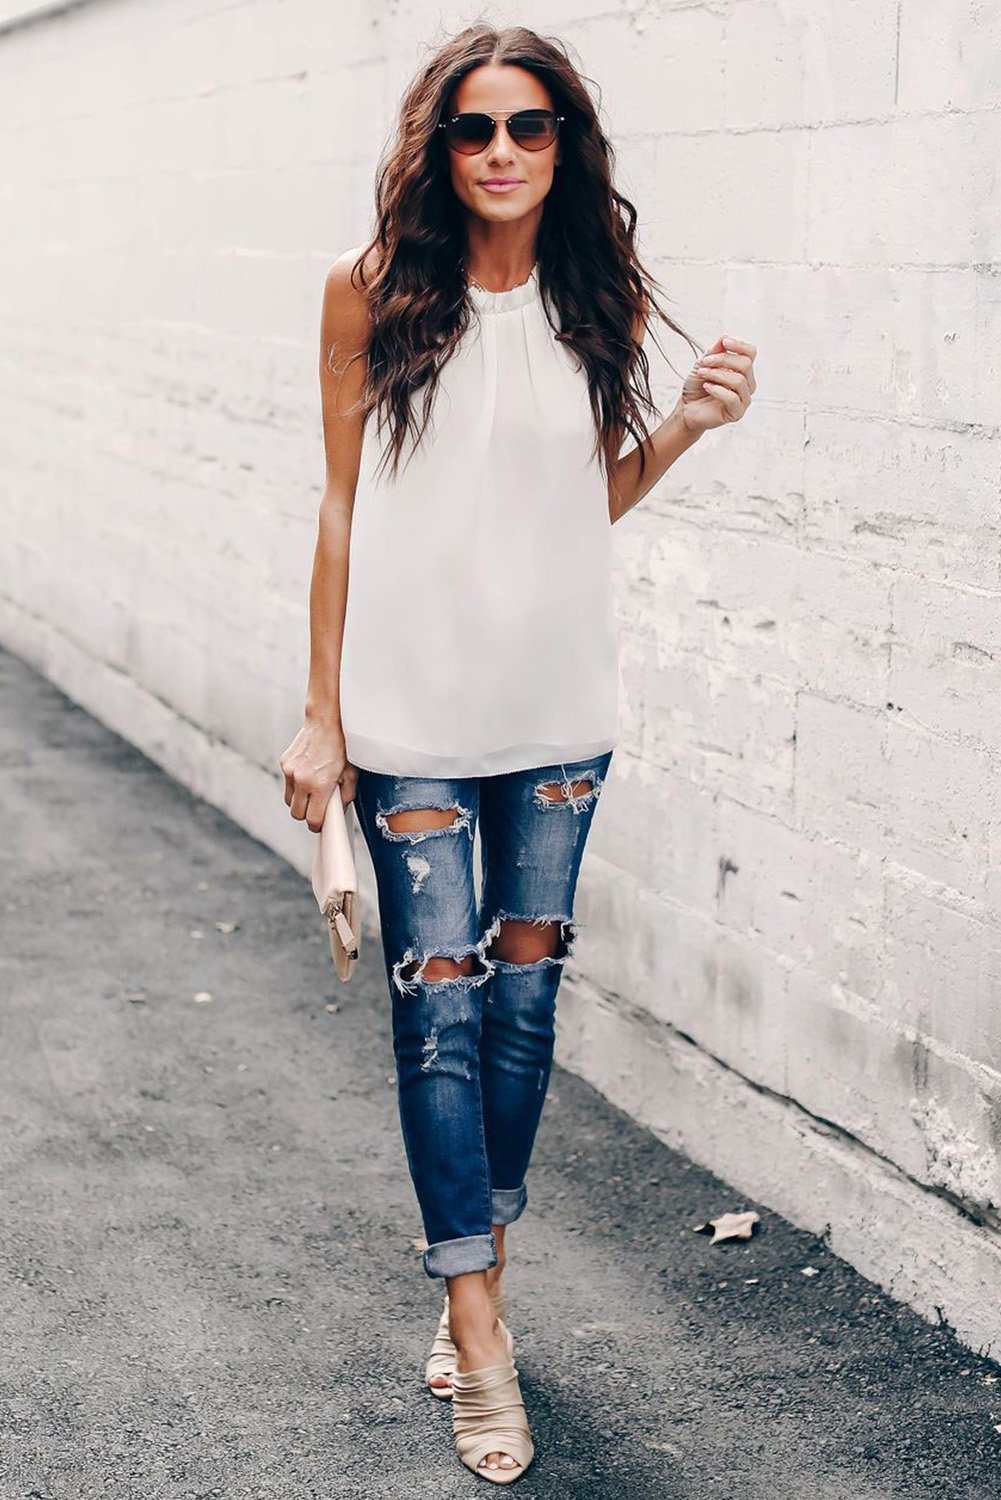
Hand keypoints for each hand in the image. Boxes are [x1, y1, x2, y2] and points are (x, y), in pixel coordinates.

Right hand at [279, 715, 357, 831]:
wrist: (325, 721)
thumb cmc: (341, 746)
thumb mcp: (352, 773)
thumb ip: (346, 795)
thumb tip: (339, 809)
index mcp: (320, 785)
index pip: (312, 819)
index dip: (317, 825)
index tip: (320, 824)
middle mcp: (302, 780)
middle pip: (297, 814)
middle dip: (306, 815)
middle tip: (317, 808)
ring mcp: (290, 771)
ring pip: (289, 800)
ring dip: (299, 801)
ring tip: (312, 790)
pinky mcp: (284, 763)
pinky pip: (287, 783)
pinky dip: (295, 784)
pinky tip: (307, 774)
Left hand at [678, 334, 756, 434]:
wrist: (687, 408)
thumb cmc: (697, 386)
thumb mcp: (703, 364)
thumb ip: (714, 351)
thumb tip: (724, 337)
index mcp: (742, 370)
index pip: (751, 353)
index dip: (739, 345)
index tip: (724, 342)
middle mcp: (747, 383)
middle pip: (745, 364)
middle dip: (723, 360)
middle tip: (704, 362)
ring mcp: (744, 399)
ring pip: (739, 380)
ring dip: (717, 374)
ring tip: (702, 374)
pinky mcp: (737, 413)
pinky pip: (733, 398)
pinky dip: (717, 390)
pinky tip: (707, 387)